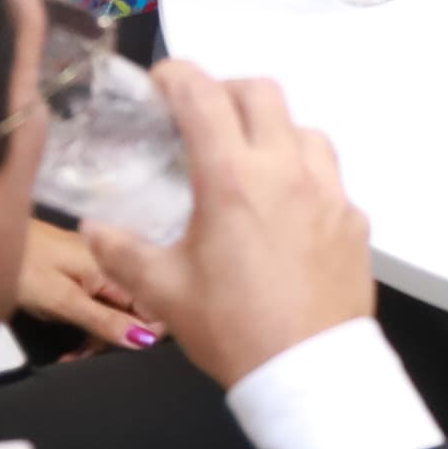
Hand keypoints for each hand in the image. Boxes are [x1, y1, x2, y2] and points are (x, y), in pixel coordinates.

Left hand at [14, 218, 157, 349]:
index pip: (154, 304)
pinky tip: (71, 342)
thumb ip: (104, 319)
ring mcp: (97, 269)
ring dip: (98, 338)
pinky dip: (87, 325)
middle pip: (135, 310)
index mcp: (114, 268)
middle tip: (82, 358)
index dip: (145, 333)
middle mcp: (112, 265)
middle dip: (115, 341)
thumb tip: (146, 340)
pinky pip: (99, 304)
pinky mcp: (82, 274)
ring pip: (116, 310)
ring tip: (71, 356)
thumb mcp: (62, 300)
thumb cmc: (20, 266)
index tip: (121, 353)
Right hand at [82, 62, 373, 391]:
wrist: (308, 373)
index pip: (203, 96)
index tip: (160, 82)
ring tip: (247, 159)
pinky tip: (284, 208)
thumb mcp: (164, 292)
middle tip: (201, 117)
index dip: (177, 76)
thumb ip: (122, 252)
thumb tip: (93, 228)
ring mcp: (329, 191)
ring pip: (303, 128)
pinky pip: (329, 176)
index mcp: (233, 179)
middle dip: (226, 91)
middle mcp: (286, 170)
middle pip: (262, 92)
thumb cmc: (233, 328)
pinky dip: (303, 174)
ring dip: (271, 129)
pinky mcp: (354, 218)